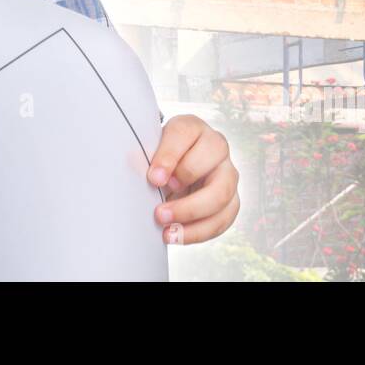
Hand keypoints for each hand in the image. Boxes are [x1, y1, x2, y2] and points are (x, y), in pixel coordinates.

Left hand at [147, 114, 239, 244]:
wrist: (174, 172)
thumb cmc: (160, 160)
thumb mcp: (150, 152)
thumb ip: (146, 157)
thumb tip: (133, 165)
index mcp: (192, 128)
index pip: (183, 133)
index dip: (168, 157)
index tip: (153, 178)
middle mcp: (215, 146)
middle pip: (212, 159)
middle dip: (184, 185)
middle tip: (159, 211)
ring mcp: (227, 172)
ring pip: (222, 194)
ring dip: (192, 215)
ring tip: (167, 230)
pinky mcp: (231, 199)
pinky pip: (223, 218)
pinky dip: (200, 231)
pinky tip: (178, 236)